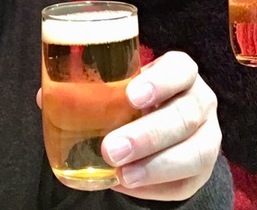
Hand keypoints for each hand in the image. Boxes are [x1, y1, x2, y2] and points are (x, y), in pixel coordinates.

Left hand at [101, 51, 220, 200]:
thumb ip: (91, 89)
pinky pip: (186, 182)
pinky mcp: (203, 170)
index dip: (160, 81)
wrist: (160, 130)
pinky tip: (128, 184)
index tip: (131, 95)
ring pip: (195, 152)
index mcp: (180, 73)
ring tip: (122, 173)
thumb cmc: (133, 101)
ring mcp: (207, 136)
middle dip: (148, 135)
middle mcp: (200, 101)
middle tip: (111, 148)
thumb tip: (48, 97)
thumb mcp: (119, 88)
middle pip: (185, 115)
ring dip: (155, 166)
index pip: (181, 69)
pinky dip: (155, 187)